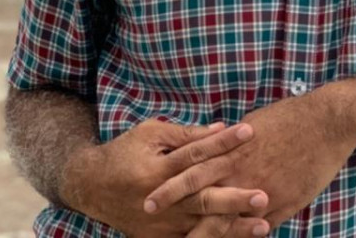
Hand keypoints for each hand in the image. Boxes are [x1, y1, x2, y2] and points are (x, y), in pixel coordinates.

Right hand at [64, 118, 272, 237]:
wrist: (91, 186)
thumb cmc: (125, 153)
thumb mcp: (150, 134)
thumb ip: (186, 134)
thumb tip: (221, 128)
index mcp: (156, 169)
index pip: (195, 154)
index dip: (223, 142)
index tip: (250, 132)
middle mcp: (159, 199)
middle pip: (201, 198)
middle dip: (233, 198)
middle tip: (263, 195)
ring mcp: (159, 224)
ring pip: (201, 226)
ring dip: (233, 228)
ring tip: (263, 225)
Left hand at [142, 86, 355, 230]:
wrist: (327, 121)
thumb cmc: (291, 118)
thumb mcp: (253, 125)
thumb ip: (230, 143)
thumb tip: (213, 148)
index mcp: (231, 150)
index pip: (191, 174)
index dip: (169, 190)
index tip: (148, 202)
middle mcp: (241, 173)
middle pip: (201, 202)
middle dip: (177, 218)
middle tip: (154, 227)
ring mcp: (262, 192)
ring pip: (225, 223)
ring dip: (205, 237)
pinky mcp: (282, 204)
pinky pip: (254, 230)